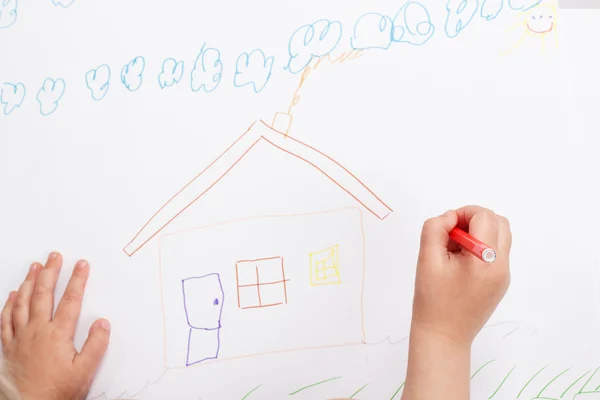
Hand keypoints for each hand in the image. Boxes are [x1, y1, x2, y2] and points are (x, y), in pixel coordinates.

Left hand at [1, 252, 110, 399]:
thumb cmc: (56, 391)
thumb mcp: (84, 370)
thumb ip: (96, 345)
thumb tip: (102, 323)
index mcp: (57, 334)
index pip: (70, 300)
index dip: (78, 280)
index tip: (82, 264)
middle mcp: (37, 331)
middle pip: (44, 294)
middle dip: (51, 272)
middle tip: (55, 256)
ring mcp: (21, 337)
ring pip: (23, 302)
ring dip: (30, 282)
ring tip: (35, 267)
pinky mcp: (10, 346)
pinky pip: (6, 319)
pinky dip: (9, 304)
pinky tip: (13, 294)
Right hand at [411, 205, 511, 345]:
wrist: (443, 336)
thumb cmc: (432, 300)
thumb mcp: (426, 259)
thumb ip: (435, 229)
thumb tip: (449, 217)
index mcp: (485, 259)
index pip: (484, 216)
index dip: (462, 213)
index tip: (444, 228)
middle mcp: (501, 266)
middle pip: (498, 223)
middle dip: (473, 219)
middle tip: (450, 235)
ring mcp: (503, 276)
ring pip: (500, 236)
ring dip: (477, 232)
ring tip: (454, 249)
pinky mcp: (500, 283)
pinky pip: (496, 253)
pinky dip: (480, 247)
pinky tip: (459, 263)